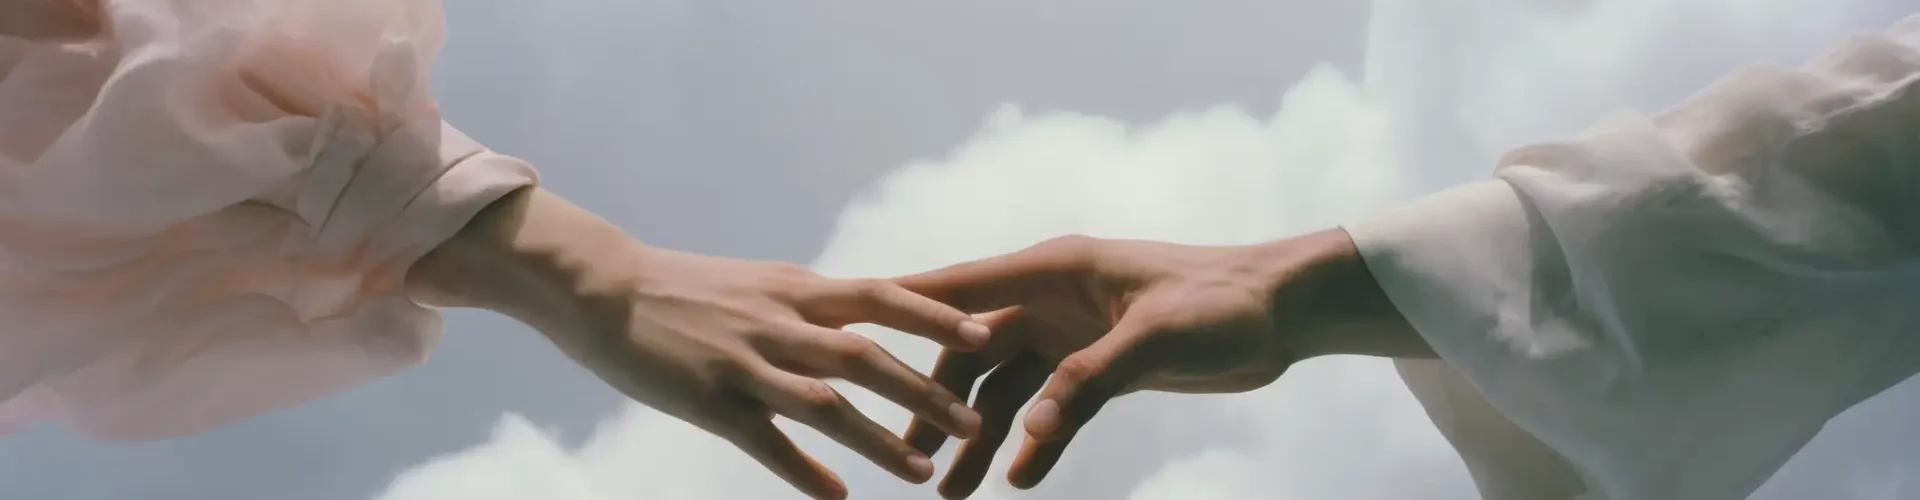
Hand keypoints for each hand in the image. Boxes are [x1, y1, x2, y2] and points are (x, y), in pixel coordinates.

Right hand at [546, 248, 993, 498]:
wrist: (602, 286)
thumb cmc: (686, 287)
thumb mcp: (760, 283)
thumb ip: (812, 303)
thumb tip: (869, 310)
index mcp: (795, 288)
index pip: (881, 295)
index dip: (936, 316)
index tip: (988, 332)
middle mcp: (777, 322)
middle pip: (866, 356)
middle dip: (925, 392)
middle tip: (977, 423)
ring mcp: (744, 363)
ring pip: (826, 405)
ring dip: (880, 441)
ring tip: (924, 475)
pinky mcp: (709, 402)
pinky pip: (767, 444)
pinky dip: (805, 473)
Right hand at [893, 230, 1418, 497]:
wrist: (1285, 312)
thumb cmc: (1225, 303)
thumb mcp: (1155, 339)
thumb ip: (1089, 382)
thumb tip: (1029, 431)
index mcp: (1055, 271)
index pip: (960, 289)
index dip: (901, 309)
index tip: (841, 330)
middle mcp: (1052, 299)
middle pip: (969, 352)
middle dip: (935, 403)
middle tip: (902, 458)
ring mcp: (1073, 334)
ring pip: (1004, 389)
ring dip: (977, 435)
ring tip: (948, 491)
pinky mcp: (1099, 366)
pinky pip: (1049, 409)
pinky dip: (1033, 443)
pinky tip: (1016, 481)